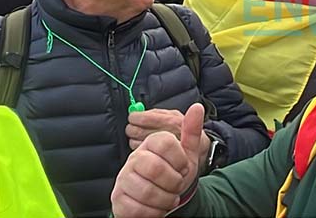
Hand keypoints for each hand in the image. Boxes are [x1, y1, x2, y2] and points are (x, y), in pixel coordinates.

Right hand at [112, 103, 205, 217]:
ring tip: (168, 199)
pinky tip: (156, 209)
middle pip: (156, 168)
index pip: (165, 142)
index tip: (182, 168)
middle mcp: (133, 159)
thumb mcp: (186, 155)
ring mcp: (123, 179)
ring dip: (165, 201)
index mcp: (150, 144)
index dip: (180, 160)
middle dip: (173, 183)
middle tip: (176, 187)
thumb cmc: (173, 174)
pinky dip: (154, 213)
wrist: (159, 199)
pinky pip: (138, 209)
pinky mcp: (118, 200)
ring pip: (147, 192)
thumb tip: (197, 107)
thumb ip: (191, 132)